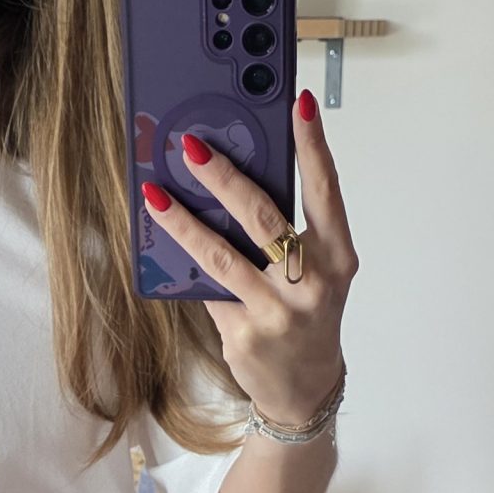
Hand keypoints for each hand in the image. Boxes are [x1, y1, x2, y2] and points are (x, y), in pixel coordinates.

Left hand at [143, 90, 356, 425]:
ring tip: (155, 193)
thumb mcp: (316, 274)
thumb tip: (232, 184)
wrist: (304, 389)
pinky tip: (158, 240)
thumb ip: (287, 234)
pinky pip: (207, 288)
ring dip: (183, 221)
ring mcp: (277, 311)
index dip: (313, 144)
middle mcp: (313, 283)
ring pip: (221, 255)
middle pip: (263, 218)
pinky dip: (183, 264)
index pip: (327, 190)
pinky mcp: (244, 334)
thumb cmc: (308, 317)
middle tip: (193, 147)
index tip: (299, 103)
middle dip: (224, 177)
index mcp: (338, 257)